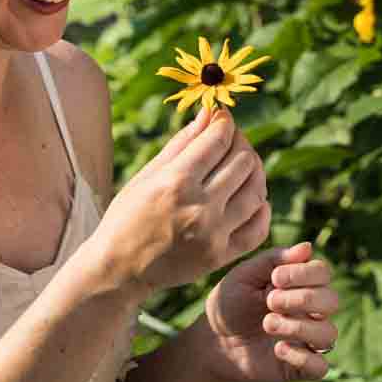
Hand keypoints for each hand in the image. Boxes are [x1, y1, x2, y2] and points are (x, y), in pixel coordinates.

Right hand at [88, 106, 271, 297]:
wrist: (119, 269)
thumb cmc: (127, 216)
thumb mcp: (147, 175)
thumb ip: (182, 143)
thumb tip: (209, 113)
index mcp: (176, 181)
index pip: (219, 140)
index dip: (226, 122)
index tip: (223, 119)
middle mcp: (198, 207)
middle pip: (243, 161)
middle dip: (241, 143)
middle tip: (232, 141)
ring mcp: (213, 234)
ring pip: (256, 191)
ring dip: (255, 172)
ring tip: (244, 167)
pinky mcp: (220, 256)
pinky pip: (258, 228)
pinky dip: (262, 209)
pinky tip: (253, 199)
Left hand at [201, 241, 338, 381]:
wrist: (212, 340)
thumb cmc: (229, 303)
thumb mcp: (245, 275)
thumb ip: (273, 260)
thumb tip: (307, 247)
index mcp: (299, 285)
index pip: (323, 273)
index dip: (305, 273)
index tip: (275, 278)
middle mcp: (309, 312)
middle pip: (332, 301)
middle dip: (302, 299)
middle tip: (270, 302)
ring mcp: (305, 340)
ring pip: (329, 334)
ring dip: (299, 327)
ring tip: (267, 324)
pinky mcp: (298, 367)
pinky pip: (320, 367)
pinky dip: (303, 358)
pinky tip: (278, 350)